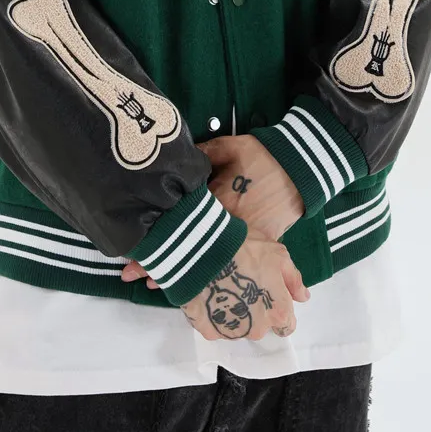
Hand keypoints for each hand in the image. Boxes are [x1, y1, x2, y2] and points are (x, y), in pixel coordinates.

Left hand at [121, 133, 304, 289]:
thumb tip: (179, 156)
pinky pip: (233, 262)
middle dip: (162, 263)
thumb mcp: (229, 147)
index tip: (132, 254)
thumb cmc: (261, 155)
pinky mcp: (260, 243)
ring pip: (208, 260)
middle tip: (134, 275)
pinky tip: (196, 280)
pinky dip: (215, 272)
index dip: (157, 237)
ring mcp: (245, 238)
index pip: (180, 222)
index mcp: (218, 202)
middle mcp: (228, 226)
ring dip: (183, 271)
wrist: (298, 168)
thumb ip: (203, 153)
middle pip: (190, 248)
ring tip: (155, 285)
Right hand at [181, 233, 309, 341]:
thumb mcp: (279, 255)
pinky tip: (211, 293)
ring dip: (236, 313)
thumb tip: (303, 296)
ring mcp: (232, 332)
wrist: (205, 251)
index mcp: (278, 312)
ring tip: (226, 286)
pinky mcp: (209, 331)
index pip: (286, 325)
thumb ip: (293, 280)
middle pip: (261, 326)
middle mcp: (257, 329)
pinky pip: (216, 326)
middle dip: (256, 310)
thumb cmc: (246, 249)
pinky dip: (215, 314)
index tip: (268, 294)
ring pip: (239, 327)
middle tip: (245, 284)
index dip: (279, 309)